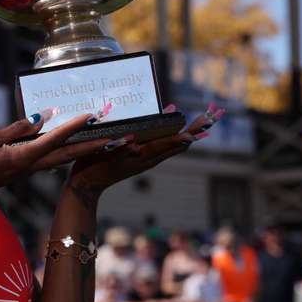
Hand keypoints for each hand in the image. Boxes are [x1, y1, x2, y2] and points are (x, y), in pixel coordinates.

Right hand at [0, 109, 110, 193]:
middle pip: (71, 154)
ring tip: (111, 142)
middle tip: (122, 138)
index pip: (55, 138)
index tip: (93, 115)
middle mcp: (33, 165)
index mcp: (24, 156)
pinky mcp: (27, 170)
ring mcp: (31, 170)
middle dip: (98, 145)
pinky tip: (80, 146)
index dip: (75, 126)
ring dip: (89, 150)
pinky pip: (54, 159)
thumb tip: (42, 117)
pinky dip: (71, 151)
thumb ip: (18, 128)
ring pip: (67, 158)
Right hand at [68, 102, 225, 195]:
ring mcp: (147, 160)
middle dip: (196, 130)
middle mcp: (150, 159)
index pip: (171, 143)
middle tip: (214, 116)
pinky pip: (163, 146)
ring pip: (173, 146)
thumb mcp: (105, 156)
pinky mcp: (141, 160)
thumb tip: (134, 142)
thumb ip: (120, 148)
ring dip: (188, 133)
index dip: (187, 133)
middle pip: (179, 143)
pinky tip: (171, 125)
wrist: (87, 185)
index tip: (204, 125)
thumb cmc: (94, 167)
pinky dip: (172, 135)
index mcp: (144, 156)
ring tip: (203, 122)